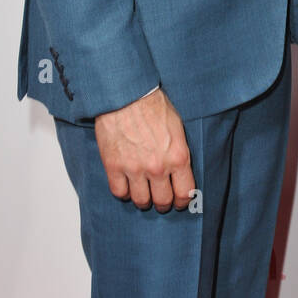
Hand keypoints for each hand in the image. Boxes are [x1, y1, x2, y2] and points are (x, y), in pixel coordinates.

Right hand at [94, 87, 194, 211]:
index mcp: (178, 156)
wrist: (126, 94)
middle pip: (162, 201)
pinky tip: (126, 185)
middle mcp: (158, 167)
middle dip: (163, 203)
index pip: (184, 193)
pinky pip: (119, 192)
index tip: (179, 202)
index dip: (181, 201)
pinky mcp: (113, 166)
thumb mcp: (177, 128)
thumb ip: (178, 152)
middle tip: (160, 200)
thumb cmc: (153, 105)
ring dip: (143, 200)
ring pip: (141, 201)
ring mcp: (134, 168)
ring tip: (143, 194)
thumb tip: (180, 171)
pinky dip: (123, 192)